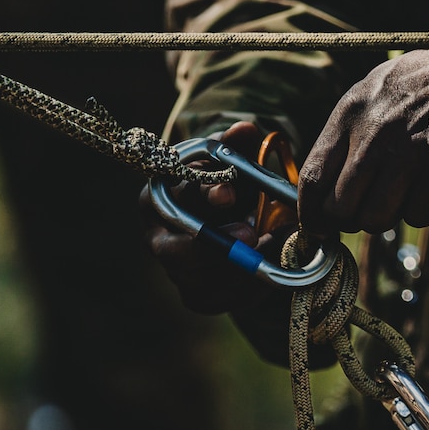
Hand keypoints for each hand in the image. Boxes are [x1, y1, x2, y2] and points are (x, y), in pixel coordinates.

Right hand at [139, 121, 291, 313]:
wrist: (227, 225)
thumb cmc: (223, 188)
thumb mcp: (229, 165)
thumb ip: (235, 149)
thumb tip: (245, 130)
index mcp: (155, 201)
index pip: (170, 201)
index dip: (199, 196)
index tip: (228, 191)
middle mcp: (157, 240)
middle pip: (174, 253)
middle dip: (215, 246)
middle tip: (252, 235)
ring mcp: (176, 274)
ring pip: (203, 280)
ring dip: (241, 266)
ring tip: (272, 245)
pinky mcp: (198, 298)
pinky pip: (224, 299)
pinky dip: (252, 286)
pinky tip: (270, 267)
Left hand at [298, 49, 428, 234]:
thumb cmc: (423, 86)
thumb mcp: (372, 95)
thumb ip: (344, 139)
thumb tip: (320, 196)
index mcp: (349, 114)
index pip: (312, 179)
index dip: (310, 214)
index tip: (318, 228)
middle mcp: (374, 133)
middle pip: (340, 208)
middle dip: (352, 219)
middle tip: (369, 209)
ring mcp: (409, 149)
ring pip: (376, 219)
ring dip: (388, 218)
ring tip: (403, 195)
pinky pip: (418, 216)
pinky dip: (423, 213)